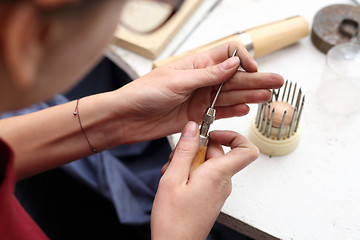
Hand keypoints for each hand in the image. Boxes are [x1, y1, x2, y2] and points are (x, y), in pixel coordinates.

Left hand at [113, 42, 283, 143]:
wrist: (127, 118)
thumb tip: (234, 63)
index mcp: (195, 65)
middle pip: (233, 78)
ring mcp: (200, 99)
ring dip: (249, 95)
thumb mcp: (177, 80)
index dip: (242, 60)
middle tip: (276, 82)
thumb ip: (207, 74)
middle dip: (255, 79)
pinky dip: (233, 111)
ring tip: (267, 96)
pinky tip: (246, 109)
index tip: (251, 69)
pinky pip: (219, 112)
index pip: (226, 55)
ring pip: (229, 95)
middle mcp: (200, 81)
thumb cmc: (144, 93)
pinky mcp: (196, 116)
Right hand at [151, 121, 258, 239]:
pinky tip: (175, 182)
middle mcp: (223, 182)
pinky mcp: (211, 196)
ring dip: (189, 162)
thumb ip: (185, 150)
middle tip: (177, 158)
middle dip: (196, 149)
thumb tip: (193, 128)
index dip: (233, 135)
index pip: (247, 150)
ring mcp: (218, 190)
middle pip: (218, 152)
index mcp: (218, 175)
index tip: (212, 133)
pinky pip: (205, 175)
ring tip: (172, 174)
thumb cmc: (173, 220)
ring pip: (209, 163)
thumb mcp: (172, 178)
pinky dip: (190, 173)